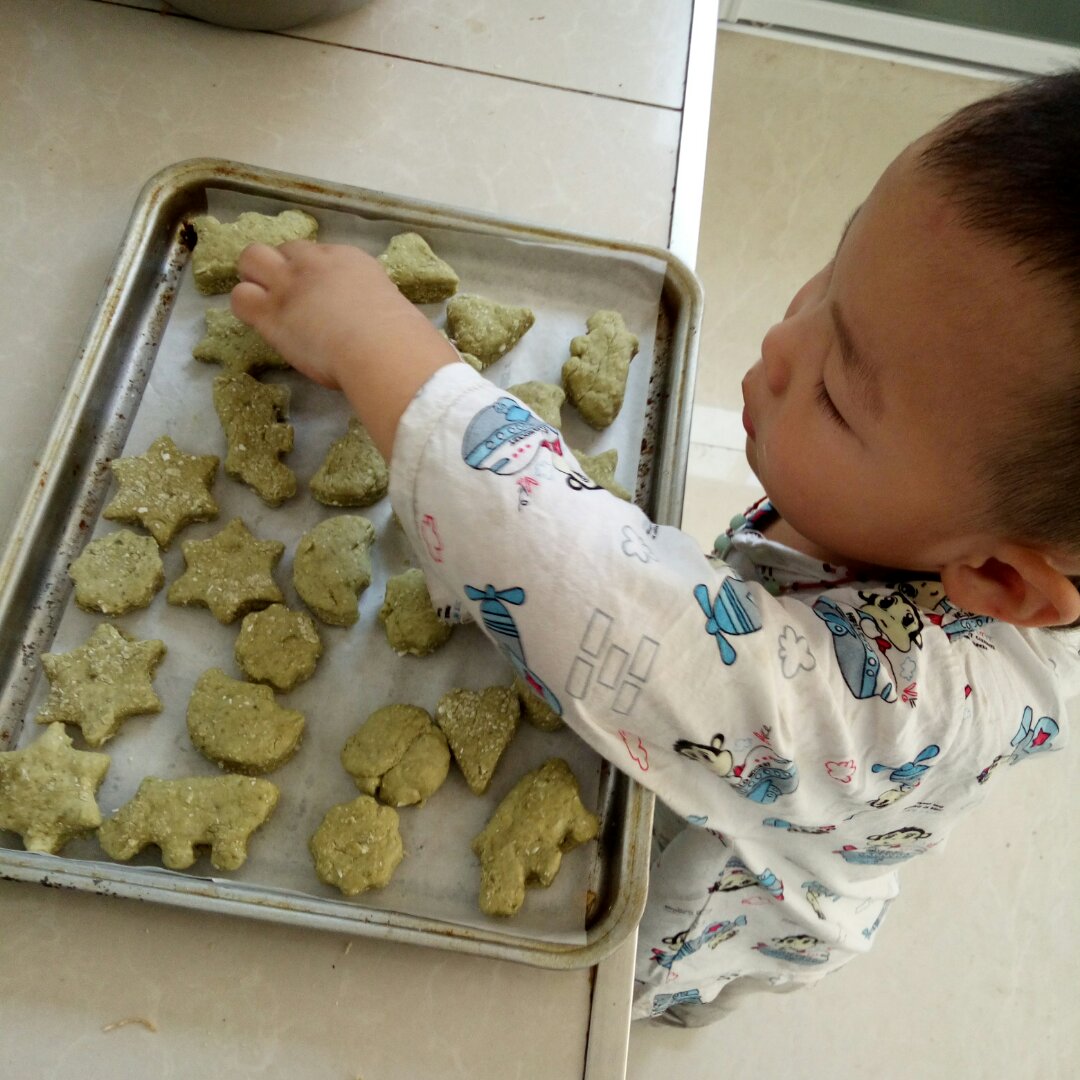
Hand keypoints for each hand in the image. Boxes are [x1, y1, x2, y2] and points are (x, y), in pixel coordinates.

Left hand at [231, 240, 458, 456]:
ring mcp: (289, 284)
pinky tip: (259, 324)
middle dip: (281, 268)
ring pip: (251, 258)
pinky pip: (240, 297)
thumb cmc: (402, 339)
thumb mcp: (398, 314)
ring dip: (254, 279)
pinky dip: (246, 308)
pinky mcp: (270, 311)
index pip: (320, 254)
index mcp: (351, 261)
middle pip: (284, 248)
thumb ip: (385, 315)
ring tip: (265, 305)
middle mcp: (316, 263)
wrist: (380, 348)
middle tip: (288, 297)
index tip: (322, 298)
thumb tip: (402, 337)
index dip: (315, 275)